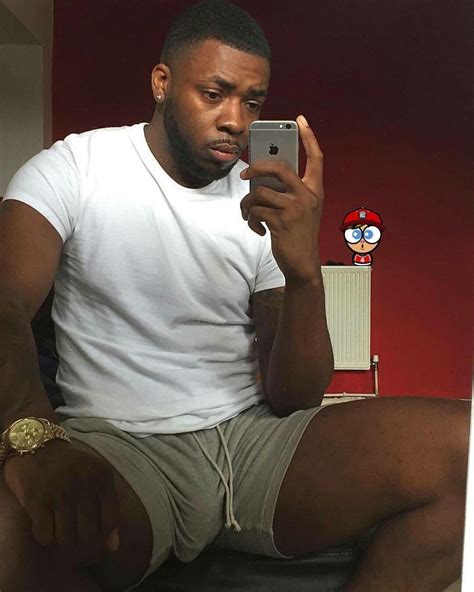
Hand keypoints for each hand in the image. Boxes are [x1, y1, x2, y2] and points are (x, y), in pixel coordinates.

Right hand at [3, 440, 119, 561]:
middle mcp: (84, 483)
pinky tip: (44, 520)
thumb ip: (107, 510)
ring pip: (67, 538)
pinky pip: (45, 536)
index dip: (101, 531)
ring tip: (57, 522)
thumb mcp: (95, 480)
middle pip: (88, 534)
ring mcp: (61, 491)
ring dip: (61, 537)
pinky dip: (44, 535)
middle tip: (71, 523)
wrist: (37, 445)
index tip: (90, 524)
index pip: (110, 521)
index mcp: (102, 477)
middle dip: (79, 535)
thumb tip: (114, 547)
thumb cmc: (70, 467)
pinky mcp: (37, 499)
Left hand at [240, 115, 324, 282]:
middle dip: (257, 166)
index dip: (309, 137)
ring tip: (248, 213)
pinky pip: (256, 211)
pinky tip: (257, 228)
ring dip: (247, 204)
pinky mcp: (281, 222)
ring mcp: (295, 209)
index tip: (300, 121)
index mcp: (315, 191)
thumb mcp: (301, 210)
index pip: (316, 158)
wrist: (302, 264)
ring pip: (260, 192)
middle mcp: (308, 196)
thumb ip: (288, 192)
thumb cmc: (298, 235)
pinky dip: (251, 220)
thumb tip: (261, 179)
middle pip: (280, 167)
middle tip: (245, 174)